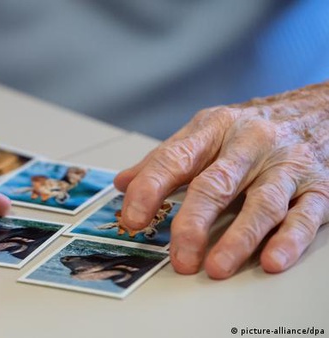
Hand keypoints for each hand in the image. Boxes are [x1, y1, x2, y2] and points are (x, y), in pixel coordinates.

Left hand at [114, 84, 328, 278]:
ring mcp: (286, 165)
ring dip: (238, 239)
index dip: (149, 189)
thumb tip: (122, 183)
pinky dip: (288, 240)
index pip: (175, 159)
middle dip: (193, 223)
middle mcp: (250, 144)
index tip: (131, 218)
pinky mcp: (319, 187)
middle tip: (179, 255)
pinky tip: (271, 261)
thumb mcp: (205, 132)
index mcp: (214, 129)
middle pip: (216, 184)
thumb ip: (164, 159)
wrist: (319, 109)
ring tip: (216, 267)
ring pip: (261, 204)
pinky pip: (304, 216)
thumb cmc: (252, 128)